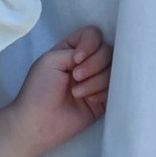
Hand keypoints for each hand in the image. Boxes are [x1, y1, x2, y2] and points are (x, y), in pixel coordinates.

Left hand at [7, 25, 110, 156]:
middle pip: (107, 51)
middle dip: (94, 64)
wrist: (39, 121)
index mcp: (71, 49)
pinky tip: (90, 100)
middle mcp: (86, 62)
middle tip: (75, 77)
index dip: (90, 44)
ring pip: (113, 70)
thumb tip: (99, 53)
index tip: (76, 59)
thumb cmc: (39, 89)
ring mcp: (96, 80)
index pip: (93, 34)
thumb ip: (76, 49)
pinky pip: (116, 89)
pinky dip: (103, 92)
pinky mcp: (103, 99)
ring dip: (95, 81)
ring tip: (77, 93)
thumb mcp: (51, 60)